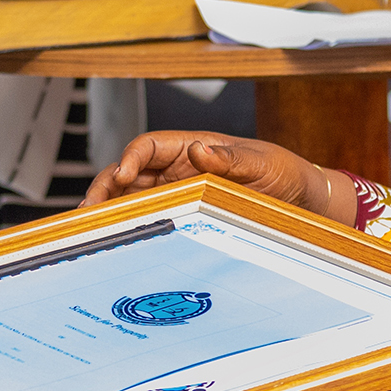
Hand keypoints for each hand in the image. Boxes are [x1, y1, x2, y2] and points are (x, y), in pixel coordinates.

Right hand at [82, 133, 355, 224]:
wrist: (301, 198)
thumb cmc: (281, 171)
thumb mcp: (261, 163)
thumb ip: (231, 158)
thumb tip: (199, 148)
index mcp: (193, 147)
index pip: (148, 146)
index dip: (130, 158)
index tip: (123, 175)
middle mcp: (179, 168)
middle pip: (129, 173)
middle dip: (105, 188)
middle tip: (88, 211)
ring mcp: (178, 193)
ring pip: (132, 198)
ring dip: (110, 211)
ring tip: (91, 231)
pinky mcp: (183, 216)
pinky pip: (150, 219)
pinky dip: (130, 227)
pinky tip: (116, 243)